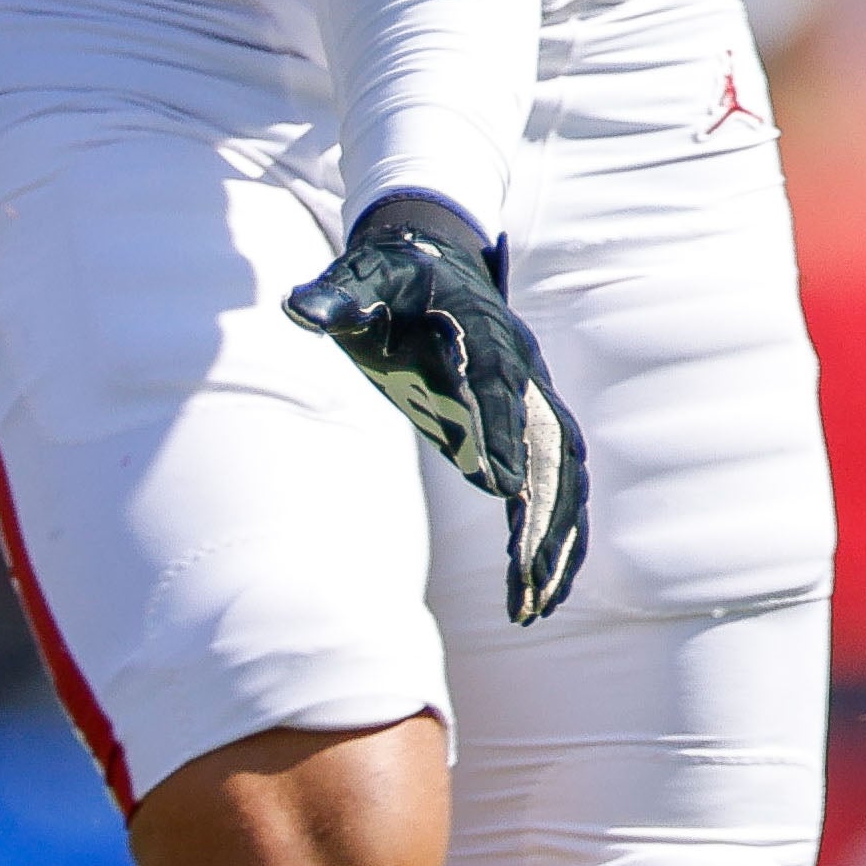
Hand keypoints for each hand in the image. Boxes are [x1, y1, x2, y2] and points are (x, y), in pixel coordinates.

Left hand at [281, 194, 590, 622]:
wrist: (435, 261)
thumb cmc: (393, 277)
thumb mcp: (363, 278)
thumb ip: (339, 295)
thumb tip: (303, 308)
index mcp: (480, 330)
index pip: (496, 386)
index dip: (503, 433)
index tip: (503, 488)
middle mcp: (519, 367)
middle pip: (548, 443)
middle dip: (543, 511)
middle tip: (526, 577)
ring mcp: (531, 399)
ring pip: (562, 474)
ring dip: (557, 537)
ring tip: (536, 605)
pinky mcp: (528, 428)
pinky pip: (554, 485)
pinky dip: (556, 534)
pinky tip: (540, 590)